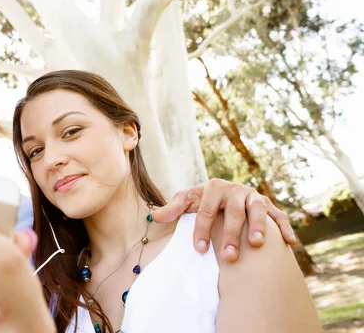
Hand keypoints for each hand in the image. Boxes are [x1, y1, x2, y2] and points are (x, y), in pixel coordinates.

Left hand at [152, 178, 295, 261]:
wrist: (225, 192)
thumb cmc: (204, 200)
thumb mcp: (188, 200)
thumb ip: (174, 208)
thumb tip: (155, 216)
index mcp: (214, 188)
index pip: (206, 210)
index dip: (202, 229)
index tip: (199, 250)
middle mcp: (236, 190)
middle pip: (234, 212)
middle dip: (231, 234)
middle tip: (228, 257)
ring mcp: (254, 196)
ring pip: (257, 210)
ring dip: (259, 226)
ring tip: (257, 244)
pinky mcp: (269, 205)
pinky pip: (279, 215)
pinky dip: (284, 228)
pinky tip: (290, 243)